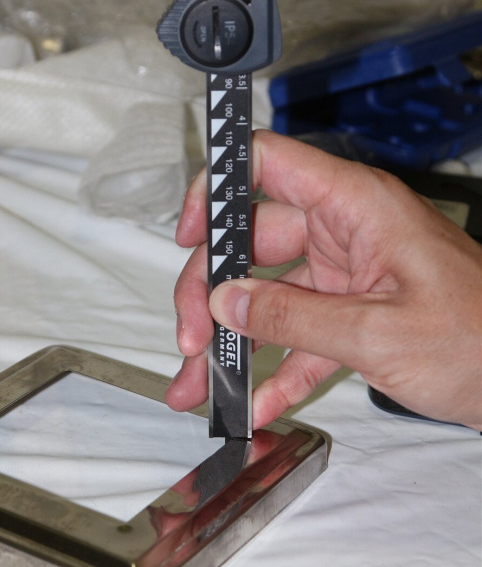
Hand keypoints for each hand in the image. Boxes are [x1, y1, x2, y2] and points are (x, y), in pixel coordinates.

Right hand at [169, 130, 481, 430]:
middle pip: (254, 241)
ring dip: (235, 340)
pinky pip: (301, 333)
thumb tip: (226, 303)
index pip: (267, 163)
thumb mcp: (379, 332)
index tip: (188, 236)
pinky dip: (277, 366)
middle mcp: (347, 229)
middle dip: (213, 292)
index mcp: (355, 205)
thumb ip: (293, 317)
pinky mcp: (358, 312)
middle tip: (192, 341)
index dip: (218, 189)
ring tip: (201, 386)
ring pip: (269, 293)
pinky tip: (254, 403)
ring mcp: (350, 272)